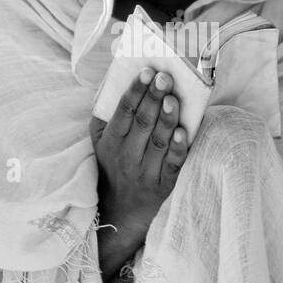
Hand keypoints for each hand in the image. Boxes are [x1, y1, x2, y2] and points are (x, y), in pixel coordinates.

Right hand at [89, 67, 188, 240]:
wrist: (118, 211)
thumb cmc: (112, 165)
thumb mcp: (100, 142)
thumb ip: (107, 114)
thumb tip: (118, 80)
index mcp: (110, 142)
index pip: (123, 112)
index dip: (135, 91)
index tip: (146, 71)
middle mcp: (126, 157)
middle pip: (142, 123)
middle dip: (153, 98)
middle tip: (164, 77)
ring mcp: (145, 172)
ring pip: (158, 141)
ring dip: (167, 118)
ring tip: (173, 97)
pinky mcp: (163, 185)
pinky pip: (172, 165)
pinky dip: (178, 148)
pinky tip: (183, 131)